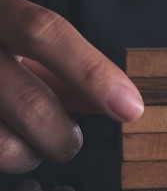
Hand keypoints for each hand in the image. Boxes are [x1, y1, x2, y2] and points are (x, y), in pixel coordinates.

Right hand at [0, 0, 143, 172]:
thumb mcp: (11, 37)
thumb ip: (61, 64)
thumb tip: (117, 98)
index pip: (45, 32)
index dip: (93, 72)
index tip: (130, 107)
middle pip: (31, 102)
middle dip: (64, 136)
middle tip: (68, 141)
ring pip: (2, 146)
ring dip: (30, 156)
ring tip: (28, 145)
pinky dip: (4, 159)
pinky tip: (2, 142)